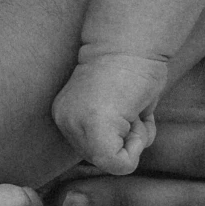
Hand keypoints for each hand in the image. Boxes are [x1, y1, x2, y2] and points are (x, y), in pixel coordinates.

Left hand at [52, 51, 164, 173]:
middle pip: (107, 159)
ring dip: (136, 138)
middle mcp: (65, 122)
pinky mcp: (92, 126)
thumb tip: (118, 160)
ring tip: (132, 106)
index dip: (123, 136)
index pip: (99, 150)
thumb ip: (110, 133)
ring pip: (115, 163)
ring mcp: (75, 125)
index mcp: (66, 116)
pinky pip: (121, 163)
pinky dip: (139, 144)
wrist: (132, 42)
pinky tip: (136, 113)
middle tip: (131, 105)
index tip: (125, 106)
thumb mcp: (115, 108)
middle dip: (129, 139)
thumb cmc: (132, 69)